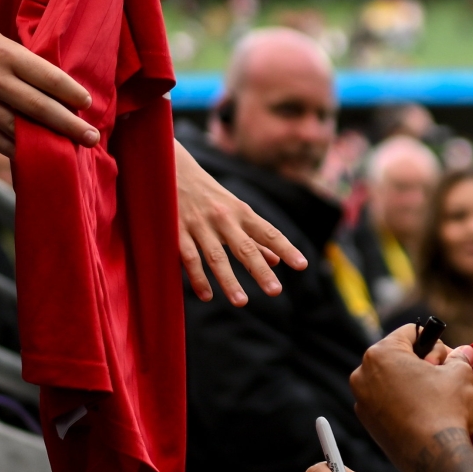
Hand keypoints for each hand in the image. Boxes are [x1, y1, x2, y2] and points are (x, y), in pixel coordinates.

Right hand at [175, 140, 305, 303]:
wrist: (170, 169)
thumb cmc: (208, 194)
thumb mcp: (234, 210)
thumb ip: (255, 236)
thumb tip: (277, 260)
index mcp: (241, 212)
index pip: (268, 232)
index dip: (286, 248)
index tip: (302, 265)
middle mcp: (223, 218)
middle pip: (245, 248)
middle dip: (260, 270)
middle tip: (275, 291)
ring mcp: (200, 225)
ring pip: (216, 257)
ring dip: (229, 281)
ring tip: (242, 302)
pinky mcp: (177, 232)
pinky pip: (189, 258)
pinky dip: (198, 278)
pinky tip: (207, 296)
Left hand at [350, 328, 472, 468]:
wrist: (434, 458)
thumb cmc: (445, 410)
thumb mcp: (460, 374)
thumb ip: (460, 358)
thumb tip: (465, 352)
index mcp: (381, 353)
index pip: (411, 333)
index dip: (435, 343)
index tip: (446, 361)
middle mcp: (363, 374)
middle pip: (398, 355)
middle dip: (422, 363)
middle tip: (442, 379)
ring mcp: (362, 400)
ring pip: (392, 379)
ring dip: (412, 383)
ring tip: (434, 398)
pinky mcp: (368, 423)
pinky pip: (387, 401)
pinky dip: (403, 402)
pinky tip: (423, 414)